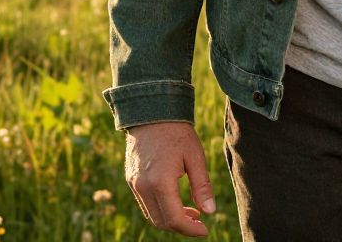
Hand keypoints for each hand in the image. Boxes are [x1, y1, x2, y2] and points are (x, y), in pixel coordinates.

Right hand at [125, 121, 215, 235]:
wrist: (152, 111)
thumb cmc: (177, 132)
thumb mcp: (195, 156)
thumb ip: (202, 186)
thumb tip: (210, 211)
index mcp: (160, 182)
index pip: (174, 219)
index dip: (191, 229)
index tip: (205, 230)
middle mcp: (143, 187)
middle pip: (161, 221)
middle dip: (181, 226)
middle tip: (199, 221)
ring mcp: (134, 184)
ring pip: (152, 214)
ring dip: (170, 218)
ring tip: (191, 211)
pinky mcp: (131, 179)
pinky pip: (145, 203)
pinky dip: (160, 207)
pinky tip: (175, 199)